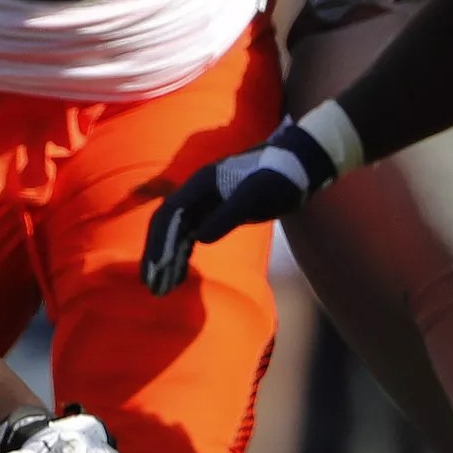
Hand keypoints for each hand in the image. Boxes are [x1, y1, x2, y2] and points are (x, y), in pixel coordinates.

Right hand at [142, 118, 342, 295]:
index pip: (169, 216)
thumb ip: (227, 215)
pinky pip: (190, 236)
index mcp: (200, 185)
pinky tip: (180, 273)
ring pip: (177, 233)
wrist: (298, 164)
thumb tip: (199, 238)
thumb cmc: (278, 176)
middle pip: (167, 227)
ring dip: (167, 259)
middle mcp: (196, 193)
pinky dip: (182, 255)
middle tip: (153, 287)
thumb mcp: (255, 195)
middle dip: (157, 256)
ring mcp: (205, 204)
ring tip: (163, 287)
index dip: (159, 243)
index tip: (156, 269)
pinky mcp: (216, 213)